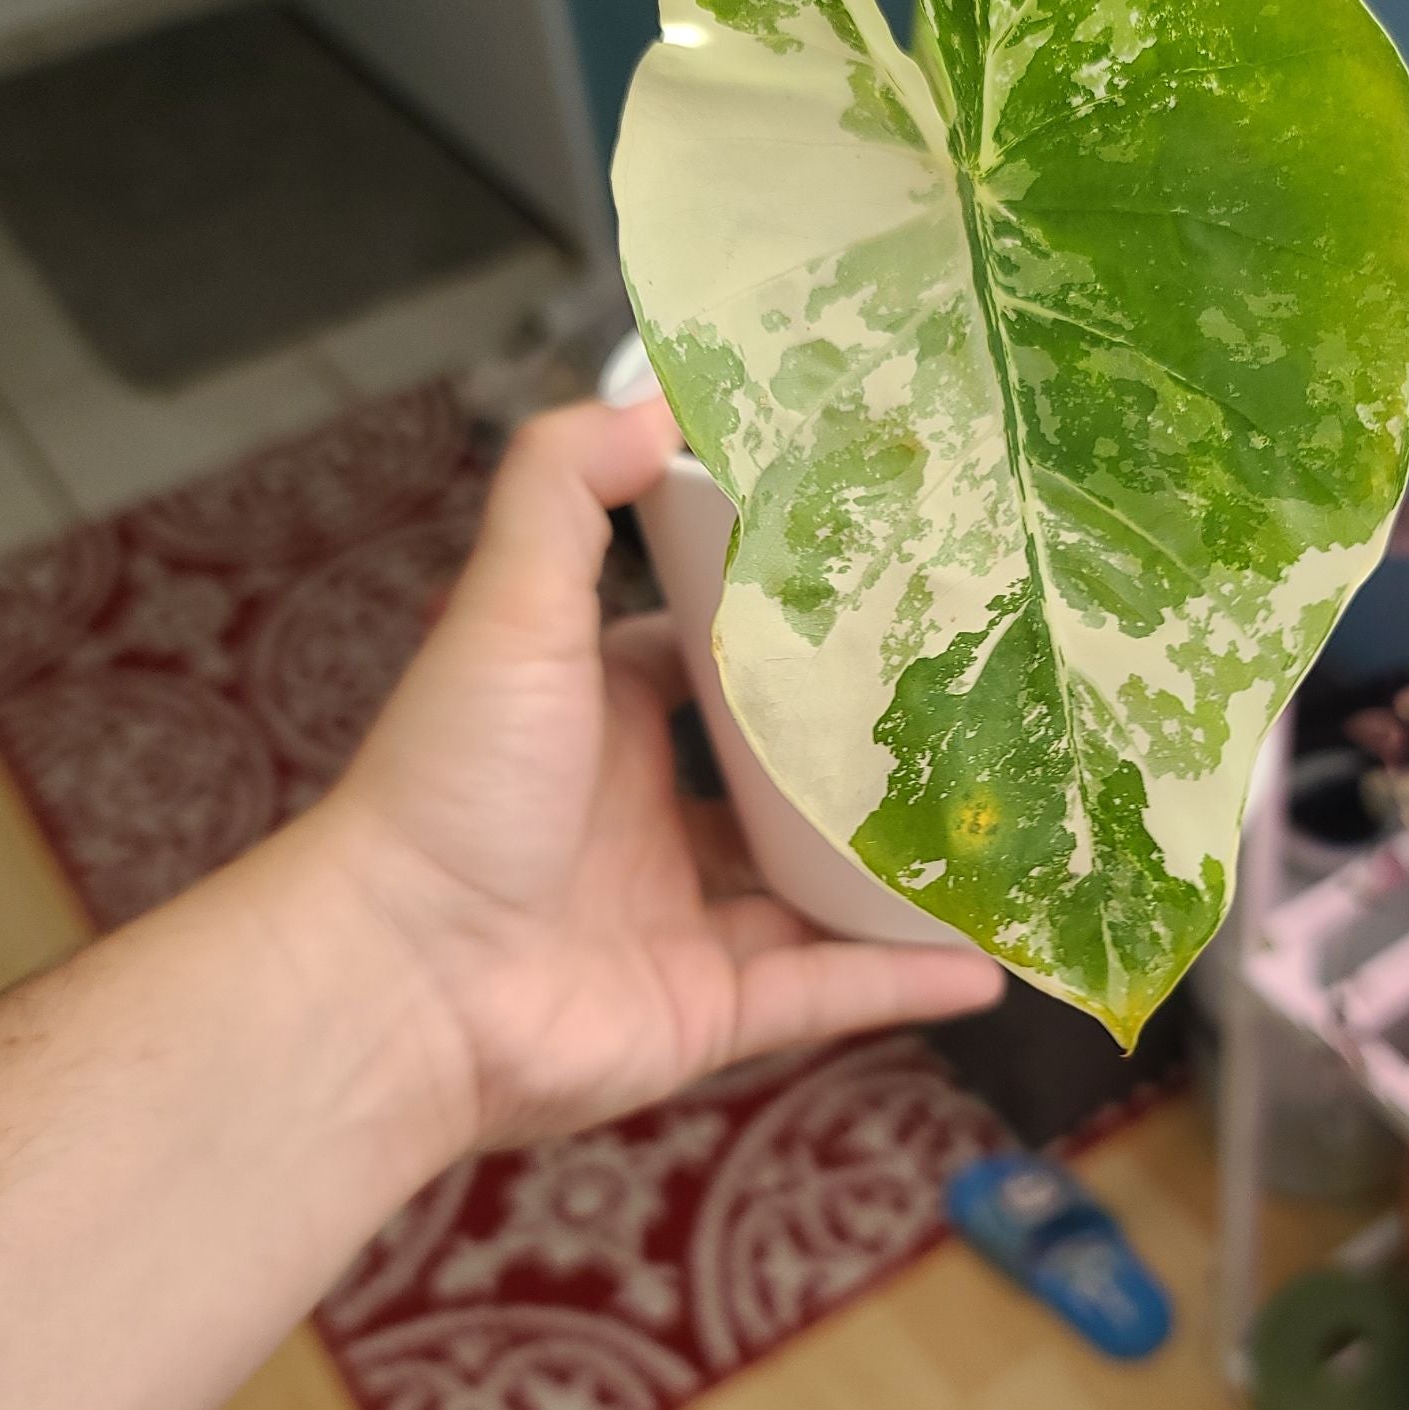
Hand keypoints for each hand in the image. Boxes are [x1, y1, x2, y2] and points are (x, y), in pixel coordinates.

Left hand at [326, 397, 1004, 1146]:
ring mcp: (679, 918)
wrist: (400, 983)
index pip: (706, 658)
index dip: (783, 624)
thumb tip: (651, 396)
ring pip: (816, 891)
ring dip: (900, 870)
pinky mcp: (706, 1012)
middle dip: (862, 750)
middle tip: (978, 707)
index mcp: (601, 718)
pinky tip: (991, 962)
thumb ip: (563, 494)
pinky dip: (901, 980)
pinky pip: (824, 996)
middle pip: (777, 778)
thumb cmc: (452, 785)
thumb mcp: (509, 611)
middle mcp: (642, 816)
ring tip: (1008, 834)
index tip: (885, 585)